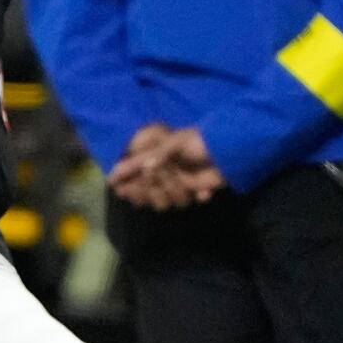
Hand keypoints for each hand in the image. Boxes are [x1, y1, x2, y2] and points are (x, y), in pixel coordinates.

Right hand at [110, 124, 225, 208]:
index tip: (113, 183)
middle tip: (152, 187)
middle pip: (146, 187)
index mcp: (157, 156)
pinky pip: (187, 201)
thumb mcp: (177, 142)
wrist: (229, 150)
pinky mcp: (194, 189)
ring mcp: (179, 181)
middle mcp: (165, 169)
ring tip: (185, 185)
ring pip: (166, 198)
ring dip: (174, 193)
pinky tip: (203, 193)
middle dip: (148, 189)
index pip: (134, 167)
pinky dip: (196, 197)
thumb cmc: (199, 141)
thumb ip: (159, 154)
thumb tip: (145, 167)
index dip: (123, 175)